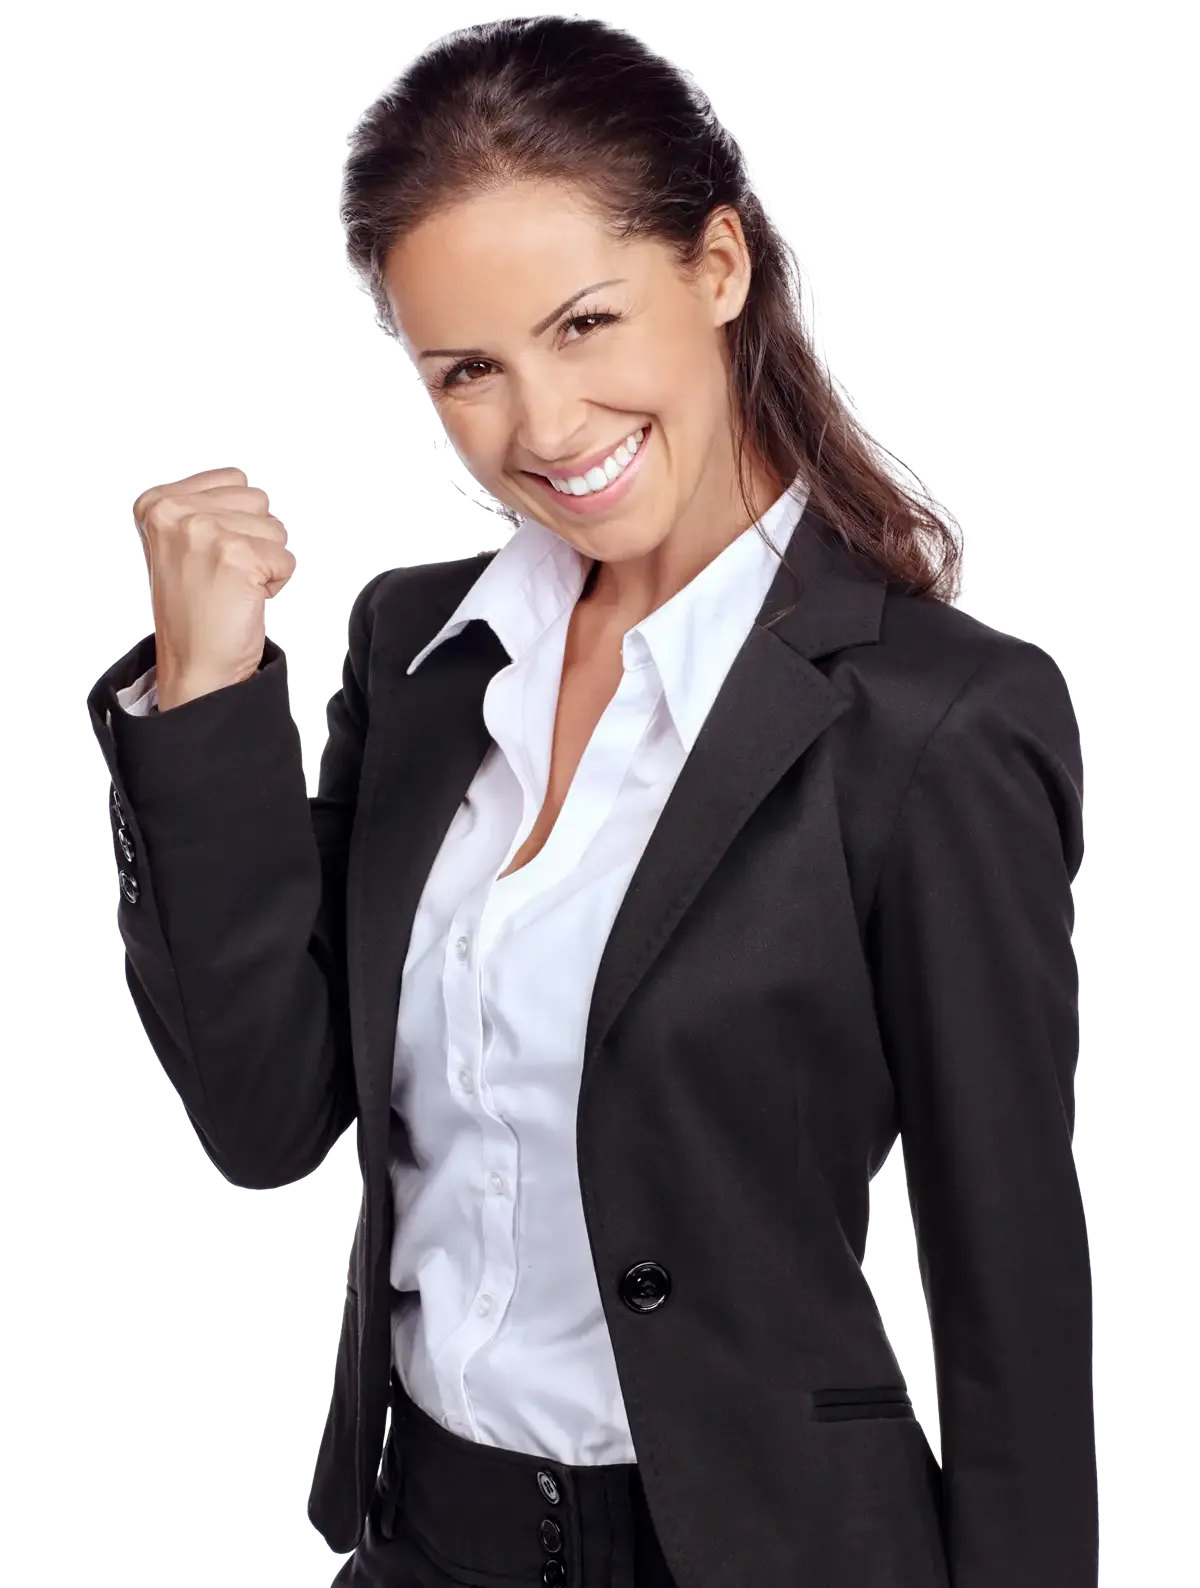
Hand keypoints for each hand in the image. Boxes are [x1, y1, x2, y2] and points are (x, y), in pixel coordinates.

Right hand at [131, 467, 294, 709]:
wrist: (195, 666)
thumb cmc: (193, 615)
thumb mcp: (180, 545)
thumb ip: (205, 508)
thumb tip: (247, 489)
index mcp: (157, 504)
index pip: (233, 480)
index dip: (236, 521)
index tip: (211, 553)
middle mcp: (175, 513)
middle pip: (257, 501)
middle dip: (253, 539)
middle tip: (224, 574)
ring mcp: (205, 532)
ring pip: (275, 528)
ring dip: (264, 561)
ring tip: (232, 586)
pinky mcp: (236, 557)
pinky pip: (286, 559)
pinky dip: (275, 583)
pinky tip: (243, 598)